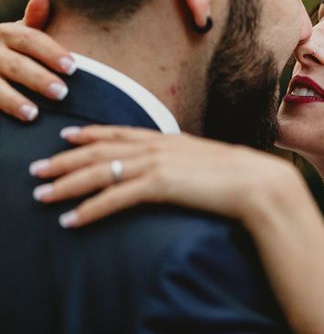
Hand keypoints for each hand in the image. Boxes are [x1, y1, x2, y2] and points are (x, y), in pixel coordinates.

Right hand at [0, 0, 72, 120]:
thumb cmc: (3, 48)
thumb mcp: (15, 32)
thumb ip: (33, 20)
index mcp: (6, 33)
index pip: (31, 40)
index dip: (52, 53)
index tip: (73, 67)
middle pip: (15, 65)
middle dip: (38, 79)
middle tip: (62, 93)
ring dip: (12, 101)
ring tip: (33, 114)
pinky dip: (0, 111)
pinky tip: (14, 125)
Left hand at [29, 125, 298, 227]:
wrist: (256, 181)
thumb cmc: (237, 175)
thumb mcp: (205, 162)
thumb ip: (184, 162)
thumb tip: (174, 170)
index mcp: (169, 139)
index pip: (121, 133)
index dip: (91, 134)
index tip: (67, 136)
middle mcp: (158, 146)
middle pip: (101, 150)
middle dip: (65, 159)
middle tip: (37, 168)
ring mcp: (158, 163)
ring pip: (101, 172)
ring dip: (67, 184)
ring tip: (42, 194)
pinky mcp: (160, 184)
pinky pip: (116, 198)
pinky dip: (91, 209)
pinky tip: (73, 220)